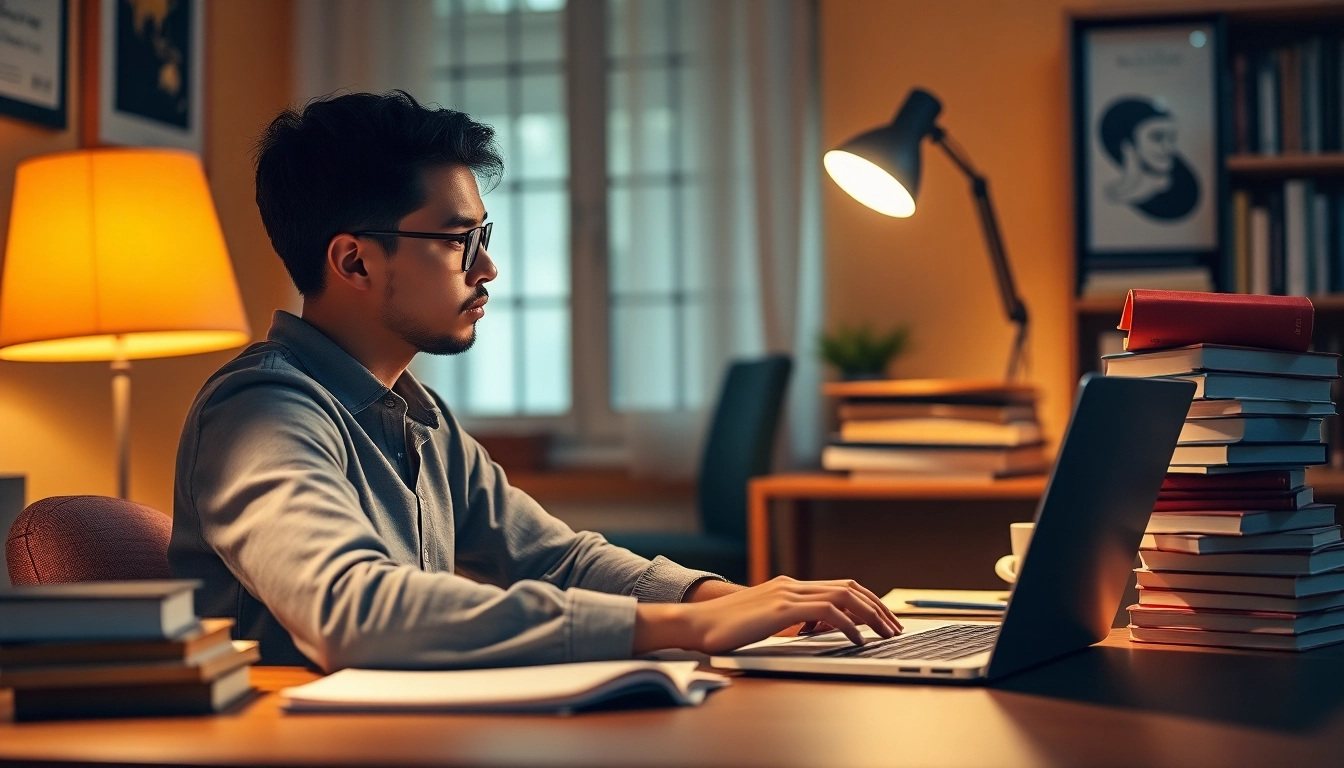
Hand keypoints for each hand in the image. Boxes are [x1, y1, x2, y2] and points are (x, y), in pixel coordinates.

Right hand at [633, 575, 901, 654]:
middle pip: (848, 588)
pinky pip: (826, 612)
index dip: (866, 600)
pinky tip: (857, 640)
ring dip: (870, 615)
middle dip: (877, 607)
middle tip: (895, 627)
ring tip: (885, 634)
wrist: (696, 624)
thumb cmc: (725, 629)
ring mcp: (786, 595)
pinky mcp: (780, 609)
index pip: (839, 586)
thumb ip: (790, 620)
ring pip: (843, 597)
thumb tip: (816, 630)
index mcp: (789, 586)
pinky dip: (848, 625)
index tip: (883, 618)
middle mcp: (791, 585)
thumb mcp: (765, 621)